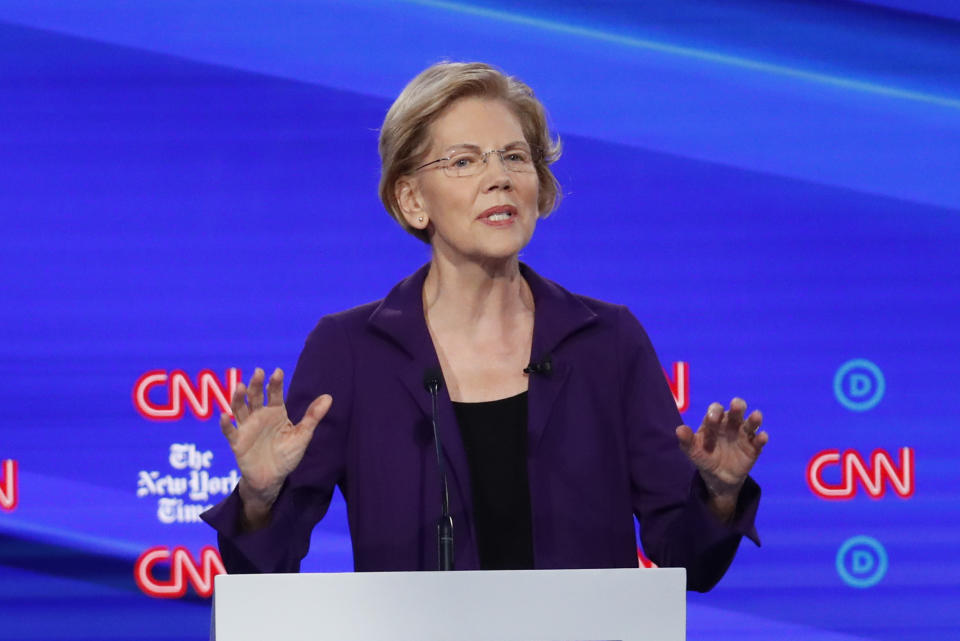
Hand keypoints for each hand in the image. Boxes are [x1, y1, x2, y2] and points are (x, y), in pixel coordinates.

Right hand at [220, 368, 331, 523]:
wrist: (273, 478)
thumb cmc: (287, 454)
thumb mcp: (303, 435)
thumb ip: (313, 416)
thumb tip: (329, 397)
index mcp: (275, 412)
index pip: (274, 394)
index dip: (275, 383)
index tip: (278, 372)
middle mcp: (259, 416)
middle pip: (255, 397)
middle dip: (256, 385)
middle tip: (258, 372)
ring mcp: (247, 428)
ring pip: (239, 409)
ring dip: (238, 398)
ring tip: (240, 387)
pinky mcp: (238, 443)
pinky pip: (230, 432)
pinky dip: (225, 424)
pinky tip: (224, 416)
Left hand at [675, 398, 767, 517]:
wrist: (717, 478)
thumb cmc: (704, 457)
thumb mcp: (693, 451)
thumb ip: (687, 440)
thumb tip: (679, 430)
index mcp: (714, 421)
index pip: (716, 410)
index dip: (714, 412)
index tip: (712, 419)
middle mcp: (730, 424)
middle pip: (736, 410)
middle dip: (737, 406)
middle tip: (736, 406)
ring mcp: (743, 434)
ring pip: (752, 422)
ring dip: (754, 418)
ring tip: (756, 417)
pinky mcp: (754, 447)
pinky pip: (759, 440)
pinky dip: (761, 438)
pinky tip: (761, 438)